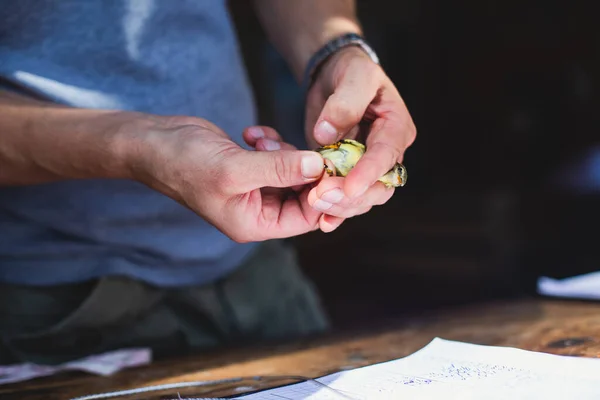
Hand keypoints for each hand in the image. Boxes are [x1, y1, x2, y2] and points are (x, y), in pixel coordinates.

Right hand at [131, 116, 325, 241]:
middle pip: (305, 193)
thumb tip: (320, 166)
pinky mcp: (252, 166)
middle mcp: (259, 210)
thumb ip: (280, 168)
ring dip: (283, 150)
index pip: (308, 217)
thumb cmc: (185, 163)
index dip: (323, 192)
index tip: (329, 162)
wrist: (154, 142)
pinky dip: (272, 141)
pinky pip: (279, 155)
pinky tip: (250, 134)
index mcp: (255, 224)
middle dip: (302, 167)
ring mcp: (256, 187)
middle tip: (287, 147)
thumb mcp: (235, 169)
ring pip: (295, 170)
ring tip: (257, 142)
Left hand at [304, 46, 416, 230]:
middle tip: (320, 196)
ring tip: (313, 205)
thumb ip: (345, 102)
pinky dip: (336, 212)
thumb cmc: (351, 72)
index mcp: (396, 127)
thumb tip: (327, 133)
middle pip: (379, 186)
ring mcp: (369, 167)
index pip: (386, 155)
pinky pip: (347, 199)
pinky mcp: (350, 174)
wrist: (337, 77)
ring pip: (363, 198)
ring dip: (340, 206)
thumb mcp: (354, 75)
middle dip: (351, 196)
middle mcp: (387, 153)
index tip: (348, 187)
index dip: (369, 173)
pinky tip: (323, 223)